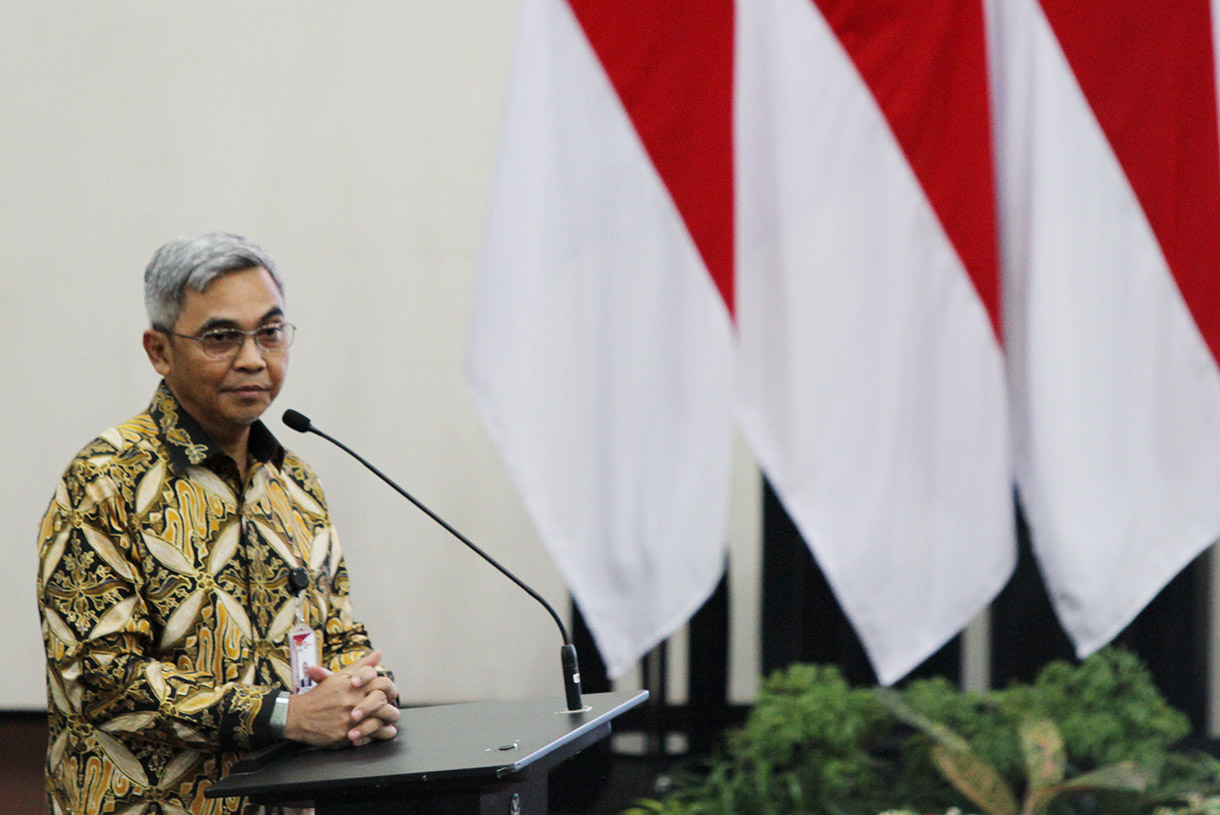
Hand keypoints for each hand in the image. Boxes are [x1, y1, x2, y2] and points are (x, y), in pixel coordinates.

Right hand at [286, 650, 400, 747]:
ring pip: (378, 722)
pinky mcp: (345, 735)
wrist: (298, 715)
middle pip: (383, 703)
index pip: (382, 683)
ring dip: (387, 725)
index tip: (389, 694)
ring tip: (390, 726)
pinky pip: (367, 737)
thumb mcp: (339, 676)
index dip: (390, 689)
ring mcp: (349, 719)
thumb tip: (379, 653)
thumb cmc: (320, 695)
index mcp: (353, 685)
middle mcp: (352, 701)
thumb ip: (361, 666)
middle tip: (393, 711)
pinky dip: (376, 736)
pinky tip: (380, 734)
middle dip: (391, 708)